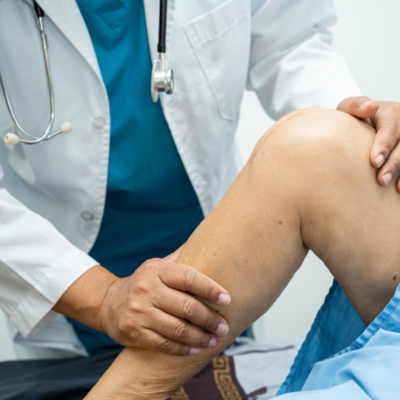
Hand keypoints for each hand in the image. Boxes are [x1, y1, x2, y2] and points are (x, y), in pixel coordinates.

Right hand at [99, 249, 230, 355]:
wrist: (109, 302)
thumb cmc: (144, 282)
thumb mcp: (158, 265)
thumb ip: (181, 257)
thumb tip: (209, 240)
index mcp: (157, 271)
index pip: (188, 277)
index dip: (210, 288)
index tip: (227, 299)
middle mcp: (147, 290)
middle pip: (186, 307)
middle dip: (210, 319)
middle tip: (224, 327)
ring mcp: (139, 312)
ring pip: (177, 329)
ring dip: (200, 337)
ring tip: (214, 340)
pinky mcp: (134, 332)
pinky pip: (164, 344)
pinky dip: (183, 349)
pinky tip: (196, 349)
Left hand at [337, 96, 399, 190]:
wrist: (358, 126)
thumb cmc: (351, 119)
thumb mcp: (348, 109)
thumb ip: (356, 106)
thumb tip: (372, 106)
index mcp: (390, 112)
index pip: (389, 130)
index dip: (383, 146)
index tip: (374, 162)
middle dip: (393, 164)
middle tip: (381, 180)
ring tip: (393, 187)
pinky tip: (399, 188)